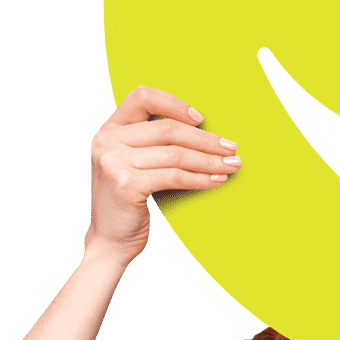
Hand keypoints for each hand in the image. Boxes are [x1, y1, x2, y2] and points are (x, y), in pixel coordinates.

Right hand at [84, 86, 241, 265]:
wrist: (109, 242)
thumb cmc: (129, 201)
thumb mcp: (130, 163)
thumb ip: (150, 143)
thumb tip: (205, 133)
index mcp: (110, 130)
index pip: (142, 97)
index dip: (174, 103)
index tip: (201, 119)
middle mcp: (107, 142)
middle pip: (168, 130)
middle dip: (206, 140)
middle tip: (231, 148)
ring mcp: (114, 162)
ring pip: (176, 154)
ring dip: (210, 160)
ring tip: (231, 165)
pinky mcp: (126, 184)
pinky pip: (174, 175)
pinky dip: (200, 177)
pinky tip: (216, 180)